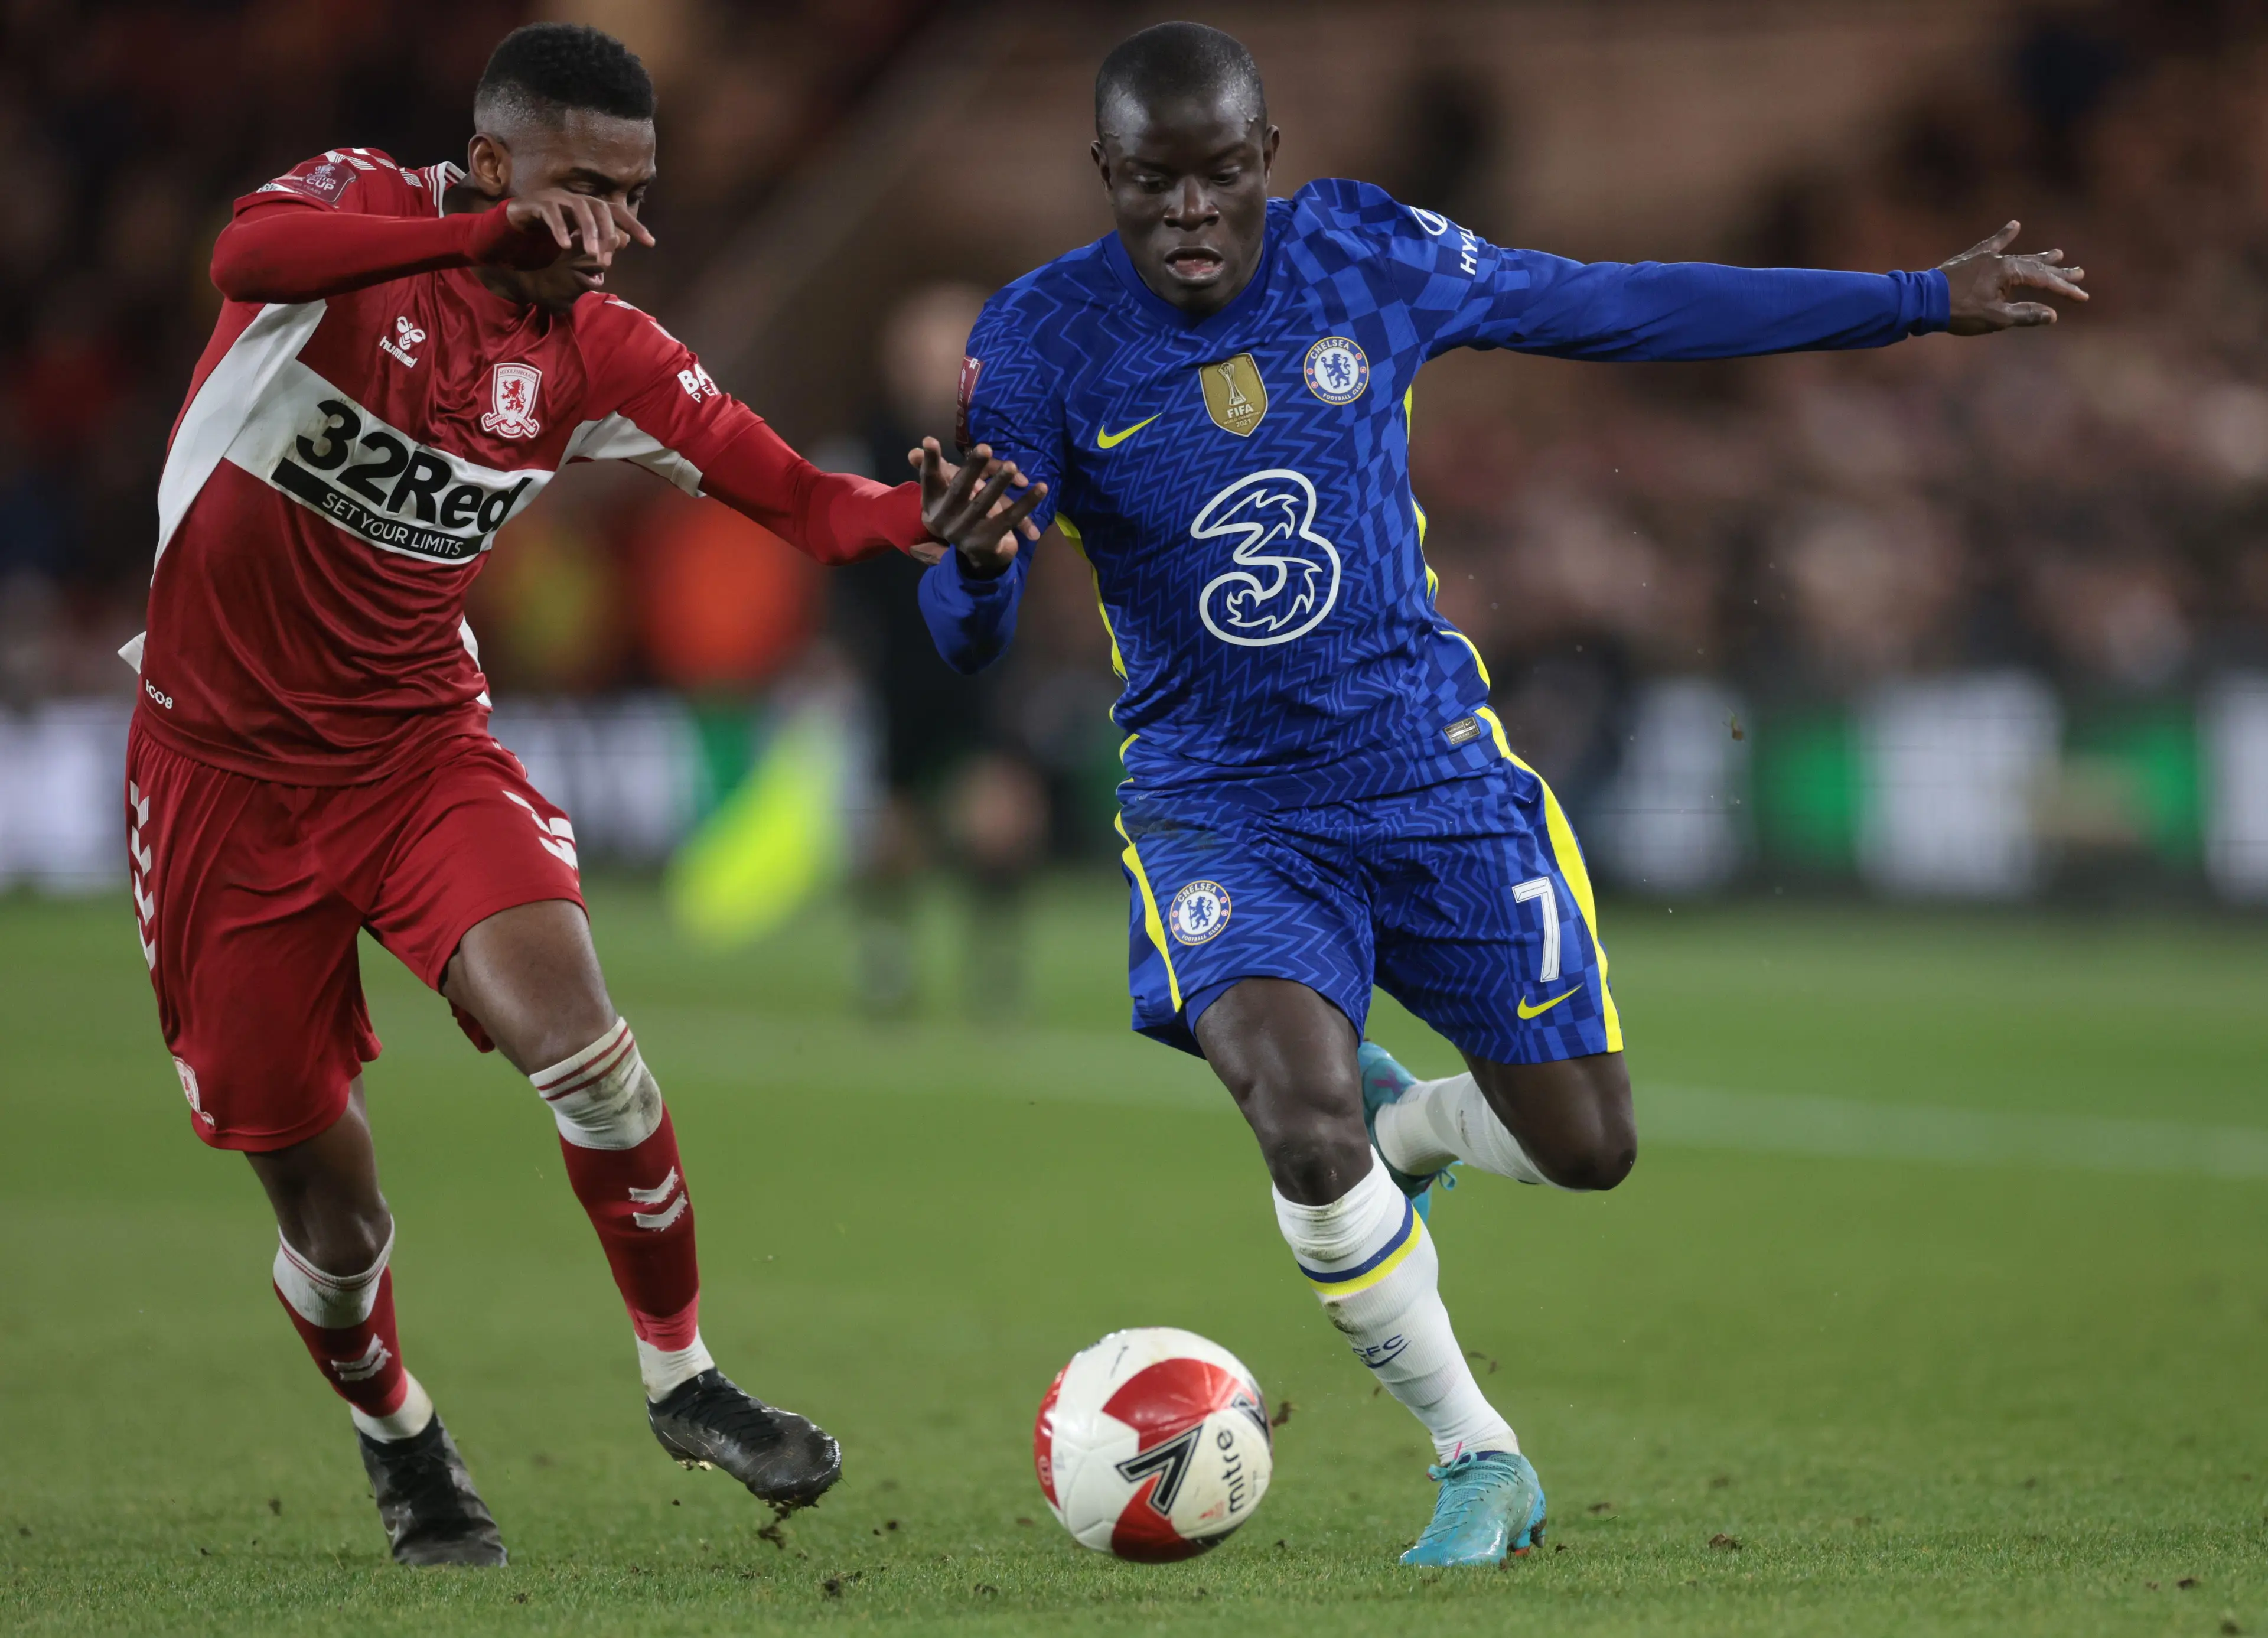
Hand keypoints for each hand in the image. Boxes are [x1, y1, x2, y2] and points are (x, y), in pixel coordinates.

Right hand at [501, 189, 654, 268]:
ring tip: (592, 254)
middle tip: (609, 257)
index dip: (633, 225)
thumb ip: (597, 239)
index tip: (650, 243)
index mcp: (588, 205)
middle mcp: (575, 198)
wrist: (516, 220)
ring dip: (588, 232)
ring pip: (579, 209)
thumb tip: (621, 244)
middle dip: (607, 233)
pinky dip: (560, 229)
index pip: (616, 212)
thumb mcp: (577, 236)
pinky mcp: (537, 202)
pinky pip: (551, 214)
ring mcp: (557, 197)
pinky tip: (565, 245)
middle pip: (600, 208)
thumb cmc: (551, 228)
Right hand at [910, 437, 1046, 577]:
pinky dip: (1027, 502)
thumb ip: (938, 471)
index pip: (930, 479)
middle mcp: (945, 519)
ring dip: (1000, 483)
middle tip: (984, 447)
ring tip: (1013, 465)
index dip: (930, 460)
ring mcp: (966, 532)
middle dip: (972, 468)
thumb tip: (913, 452)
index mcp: (933, 504)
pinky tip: (1041, 487)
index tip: (929, 440)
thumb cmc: (962, 514)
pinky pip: (1011, 518)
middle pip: (960, 489)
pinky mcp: (989, 540)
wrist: (977, 557)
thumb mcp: (947, 495)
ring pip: (985, 503)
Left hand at [1939, 222, 2086, 334]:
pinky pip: (1991, 244)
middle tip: (2080, 273)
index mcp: (2009, 273)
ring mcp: (1986, 257)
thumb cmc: (1958, 312)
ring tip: (2058, 253)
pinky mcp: (1971, 258)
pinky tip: (2015, 224)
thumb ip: (2025, 315)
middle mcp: (2001, 260)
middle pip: (2036, 266)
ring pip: (2019, 256)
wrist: (1923, 300)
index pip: (2045, 281)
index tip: (2082, 296)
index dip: (2065, 290)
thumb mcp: (1995, 318)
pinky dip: (2003, 235)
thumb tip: (2052, 315)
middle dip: (2058, 273)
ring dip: (2039, 257)